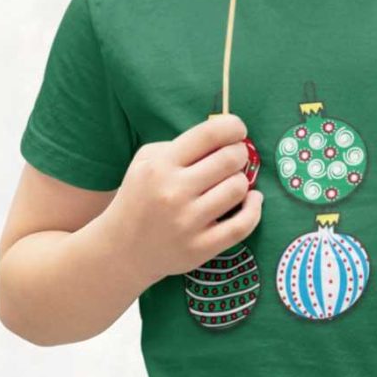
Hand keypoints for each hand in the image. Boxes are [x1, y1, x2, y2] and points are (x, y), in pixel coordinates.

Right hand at [107, 113, 262, 285]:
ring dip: (241, 180)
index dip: (233, 127)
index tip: (238, 130)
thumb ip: (181, 145)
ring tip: (232, 181)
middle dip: (240, 153)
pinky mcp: (200, 248)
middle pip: (230, 159)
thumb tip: (224, 136)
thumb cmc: (139, 197)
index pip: (209, 134)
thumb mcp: (146, 160)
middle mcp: (174, 192)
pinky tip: (252, 200)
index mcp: (160, 165)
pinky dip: (254, 208)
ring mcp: (188, 222)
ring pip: (238, 188)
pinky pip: (243, 225)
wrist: (121, 250)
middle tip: (236, 157)